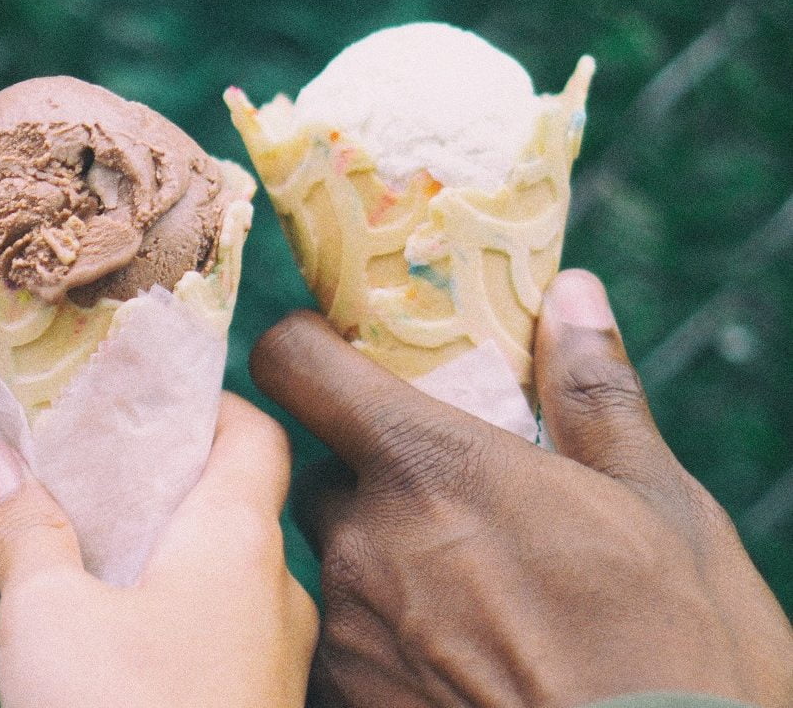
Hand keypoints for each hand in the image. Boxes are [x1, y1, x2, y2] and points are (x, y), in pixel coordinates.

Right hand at [0, 394, 317, 707]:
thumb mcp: (48, 614)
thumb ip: (22, 527)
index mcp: (238, 538)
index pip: (252, 430)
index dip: (201, 400)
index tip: (138, 393)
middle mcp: (274, 591)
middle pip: (231, 499)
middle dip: (158, 476)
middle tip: (85, 463)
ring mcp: (271, 661)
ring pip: (219, 573)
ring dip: (157, 548)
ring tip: (79, 539)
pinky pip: (214, 633)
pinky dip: (165, 609)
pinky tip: (104, 629)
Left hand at [251, 269, 792, 707]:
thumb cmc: (674, 654)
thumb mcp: (660, 507)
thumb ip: (592, 394)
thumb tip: (572, 298)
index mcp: (426, 465)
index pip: (293, 364)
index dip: (304, 349)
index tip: (335, 355)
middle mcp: (361, 540)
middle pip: (323, 472)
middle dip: (372, 477)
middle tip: (451, 503)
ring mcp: (346, 628)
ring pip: (334, 560)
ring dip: (382, 561)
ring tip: (474, 597)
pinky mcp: (344, 698)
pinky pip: (343, 641)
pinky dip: (383, 638)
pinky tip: (455, 661)